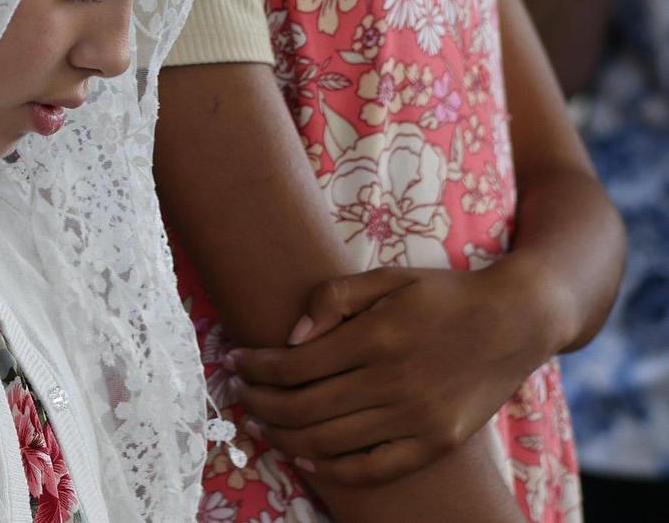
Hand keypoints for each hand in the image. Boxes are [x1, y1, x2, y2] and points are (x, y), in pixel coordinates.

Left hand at [225, 261, 546, 486]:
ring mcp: (417, 419)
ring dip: (285, 435)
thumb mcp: (389, 276)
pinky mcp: (436, 444)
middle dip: (260, 402)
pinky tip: (305, 457)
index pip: (297, 364)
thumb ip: (335, 297)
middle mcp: (395, 382)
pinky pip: (372, 470)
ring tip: (261, 421)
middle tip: (238, 392)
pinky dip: (332, 471)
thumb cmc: (444, 294)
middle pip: (305, 407)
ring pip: (331, 443)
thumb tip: (291, 337)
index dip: (257, 366)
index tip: (234, 361)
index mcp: (379, 335)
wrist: (514, 321)